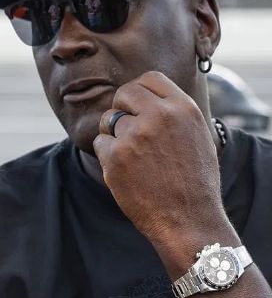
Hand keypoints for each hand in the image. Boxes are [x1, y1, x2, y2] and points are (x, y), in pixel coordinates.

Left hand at [92, 71, 232, 261]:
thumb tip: (150, 96)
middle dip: (121, 108)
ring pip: (108, 120)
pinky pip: (99, 143)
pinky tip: (125, 170)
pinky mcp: (114, 157)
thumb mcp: (198, 136)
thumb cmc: (194, 180)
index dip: (140, 91)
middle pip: (124, 93)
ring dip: (113, 134)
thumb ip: (175, 113)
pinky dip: (107, 155)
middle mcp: (159, 117)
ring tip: (133, 156)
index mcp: (183, 108)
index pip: (150, 78)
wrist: (188, 218)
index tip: (137, 105)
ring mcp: (134, 136)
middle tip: (128, 130)